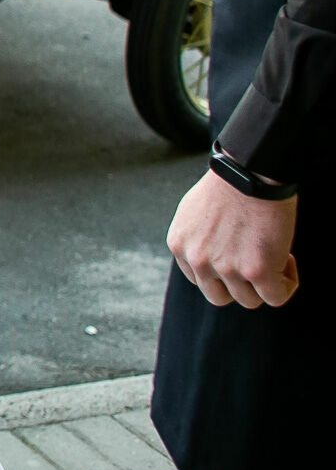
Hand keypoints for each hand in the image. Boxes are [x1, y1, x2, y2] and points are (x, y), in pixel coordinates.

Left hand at [168, 169, 299, 307]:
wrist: (251, 169)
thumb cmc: (231, 183)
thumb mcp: (195, 211)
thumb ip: (198, 237)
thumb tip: (214, 253)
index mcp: (180, 245)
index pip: (199, 279)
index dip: (223, 271)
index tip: (239, 253)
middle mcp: (197, 260)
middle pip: (219, 296)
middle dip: (240, 285)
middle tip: (257, 261)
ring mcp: (226, 268)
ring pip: (249, 300)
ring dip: (266, 283)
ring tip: (276, 255)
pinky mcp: (256, 270)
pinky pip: (275, 297)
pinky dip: (286, 285)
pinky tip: (289, 261)